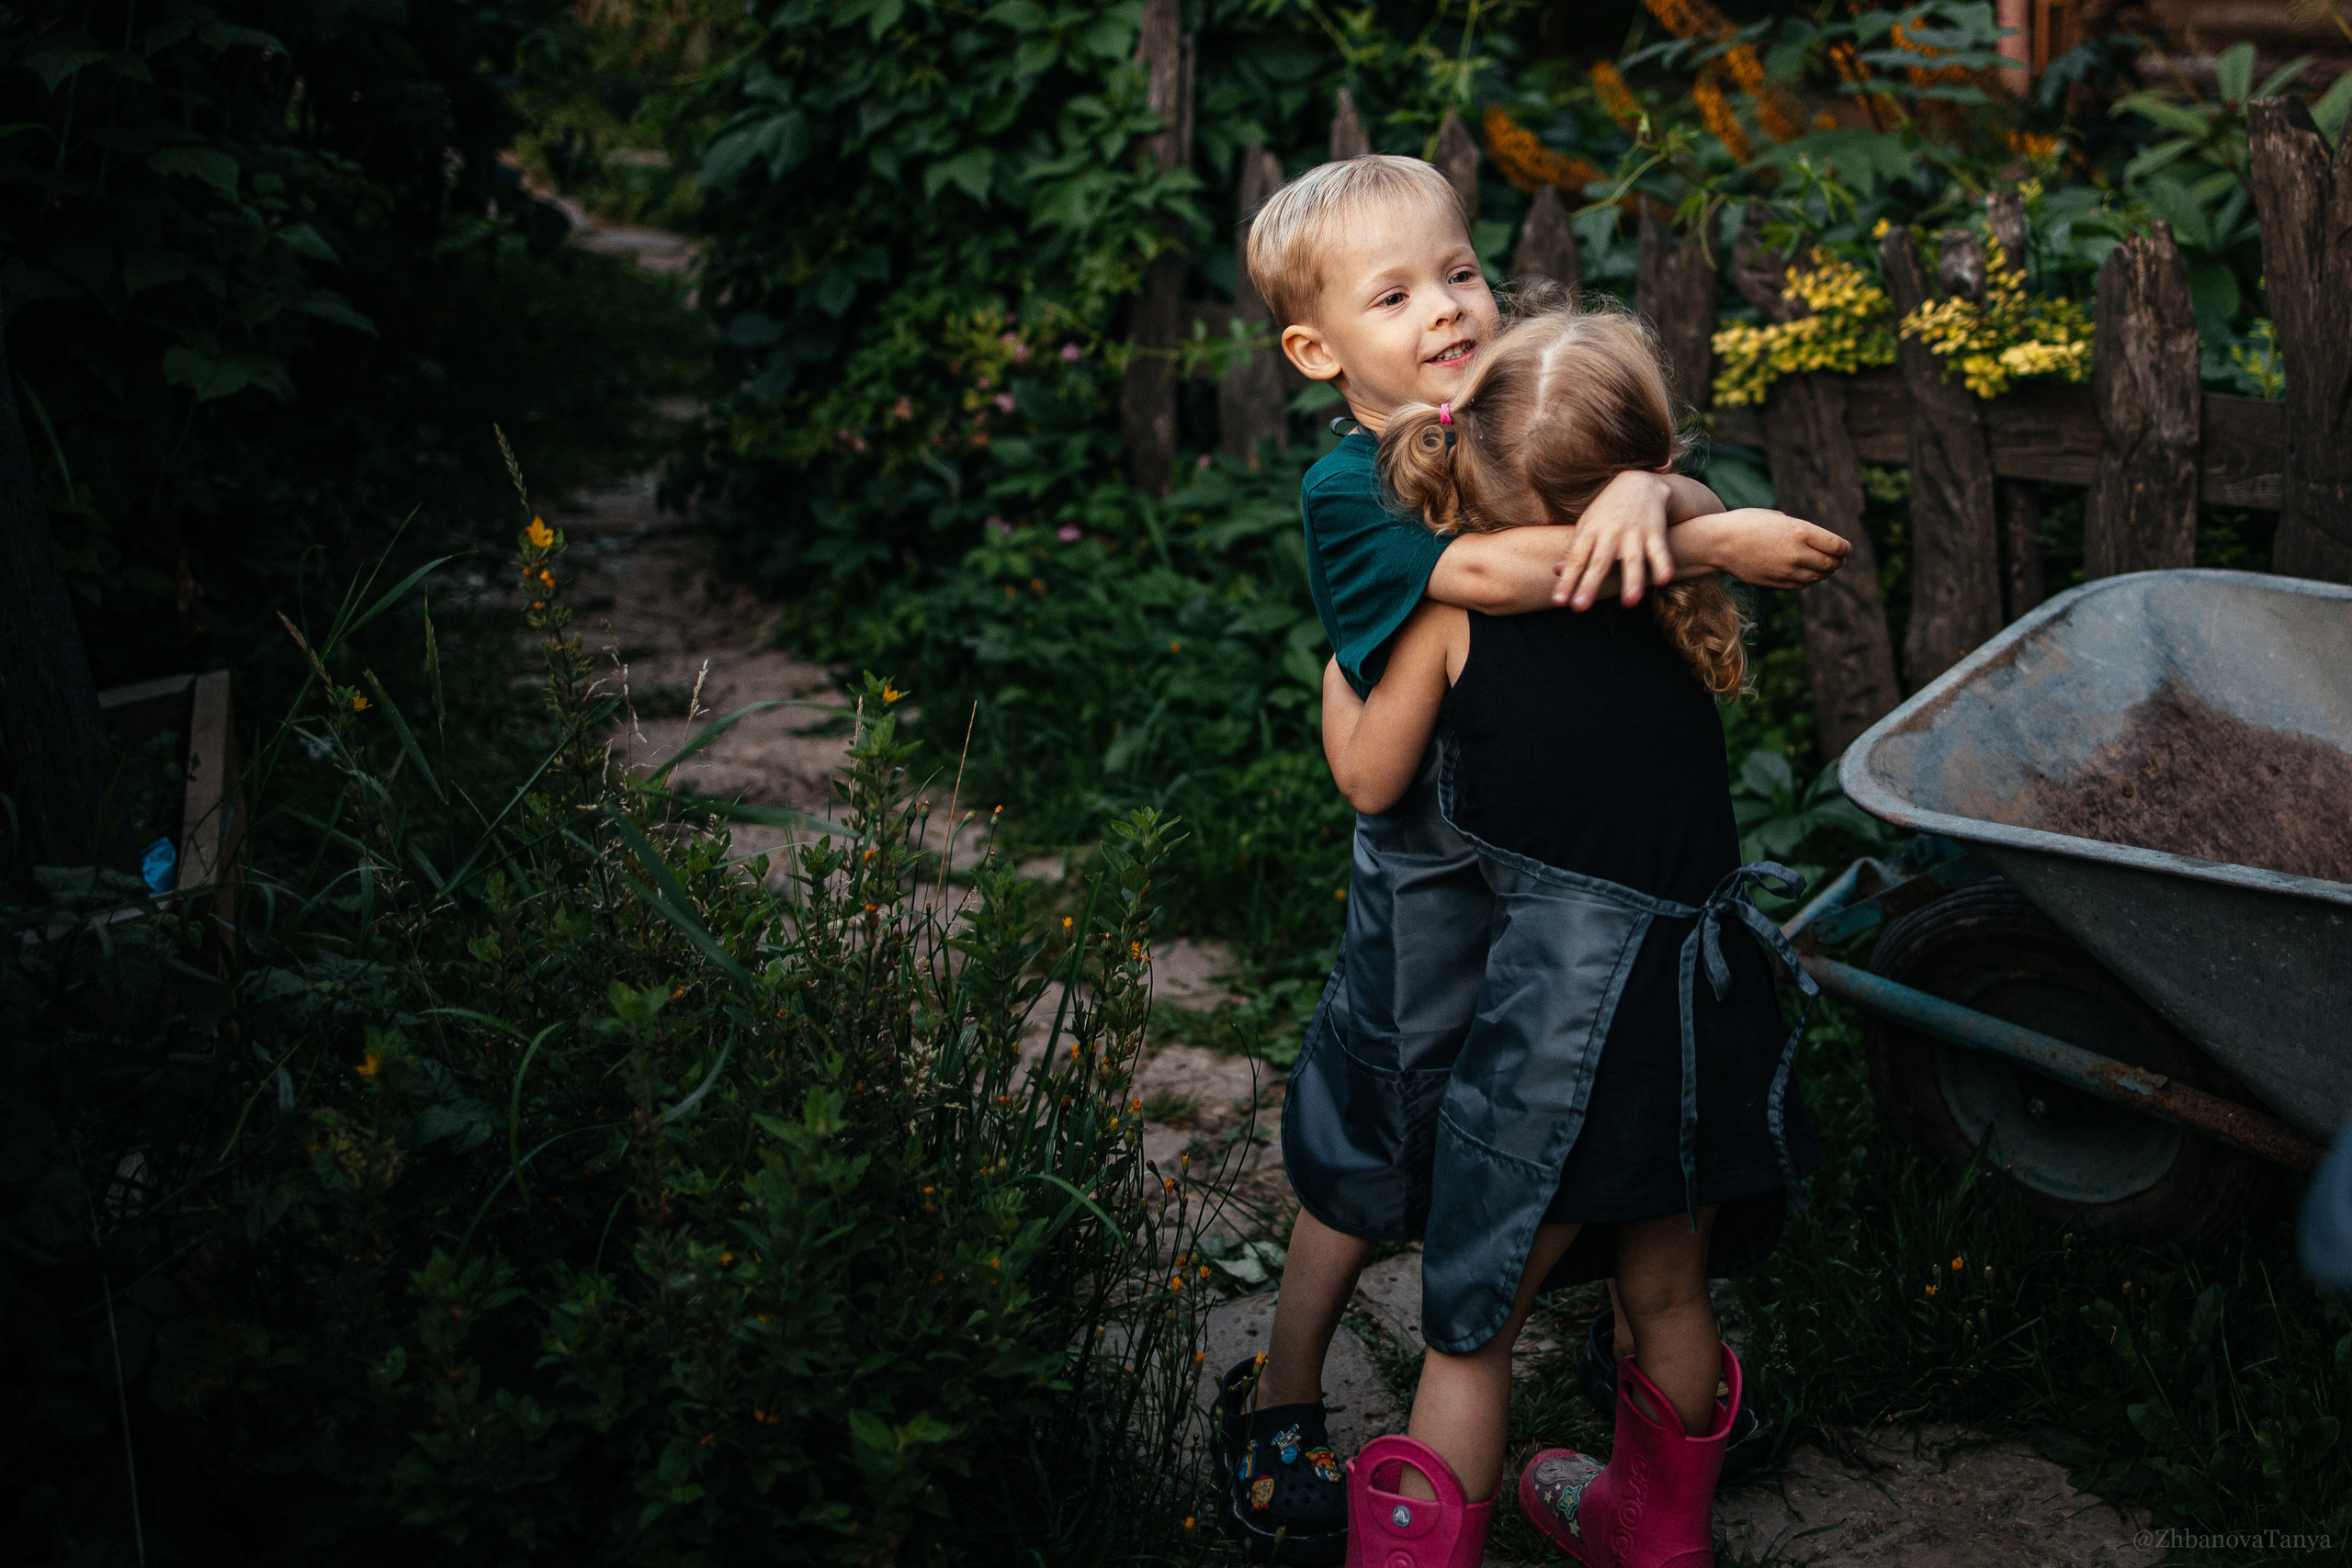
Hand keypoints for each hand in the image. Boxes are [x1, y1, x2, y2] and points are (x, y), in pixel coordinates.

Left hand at [1551, 470, 1675, 609]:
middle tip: (1580, 608)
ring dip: (1632, 580)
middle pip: (1599, 562)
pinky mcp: (1655, 531)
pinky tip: (1664, 581)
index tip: (1559, 601)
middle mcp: (1610, 533)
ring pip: (1632, 558)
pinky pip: (1660, 550)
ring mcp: (1634, 532)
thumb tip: (1556, 571)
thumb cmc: (1607, 511)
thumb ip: (1574, 550)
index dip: (1568, 580)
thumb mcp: (1587, 525)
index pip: (1576, 560)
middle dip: (1590, 584)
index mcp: (1590, 532)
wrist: (1638, 482)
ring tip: (1630, 603)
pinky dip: (1663, 564)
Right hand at [1704, 509, 1852, 589]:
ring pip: (1818, 576)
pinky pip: (1802, 584)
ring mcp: (1787, 571)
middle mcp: (1796, 553)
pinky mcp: (1777, 582)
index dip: (1845, 548)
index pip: (1837, 546)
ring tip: (1826, 566)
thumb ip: (1800, 530)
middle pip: (1831, 563)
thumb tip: (1817, 542)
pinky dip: (1810, 579)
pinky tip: (1808, 573)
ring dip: (1826, 572)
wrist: (1719, 543)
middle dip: (1838, 561)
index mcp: (1800, 532)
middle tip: (1839, 559)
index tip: (1845, 548)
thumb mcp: (1778, 518)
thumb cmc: (1747, 523)